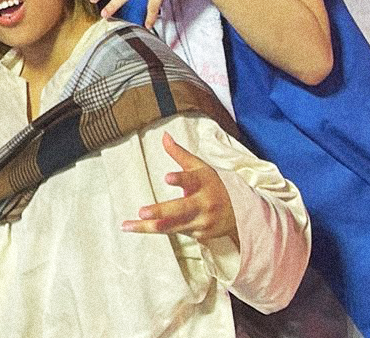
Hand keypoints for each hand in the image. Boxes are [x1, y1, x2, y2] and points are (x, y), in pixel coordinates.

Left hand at [122, 132, 237, 244]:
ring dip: (150, 227)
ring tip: (129, 225)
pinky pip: (174, 232)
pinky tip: (137, 228)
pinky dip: (157, 231)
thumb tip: (164, 135)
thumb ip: (179, 154)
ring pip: (173, 226)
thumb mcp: (199, 167)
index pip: (192, 180)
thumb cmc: (213, 185)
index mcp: (203, 184)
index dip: (180, 179)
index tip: (168, 177)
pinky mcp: (199, 235)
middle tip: (142, 212)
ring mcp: (202, 222)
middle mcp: (203, 204)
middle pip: (181, 210)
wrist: (240, 212)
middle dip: (161, 212)